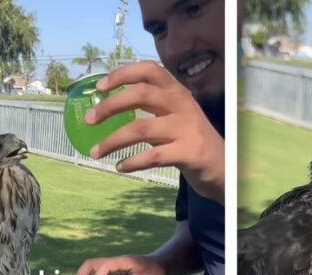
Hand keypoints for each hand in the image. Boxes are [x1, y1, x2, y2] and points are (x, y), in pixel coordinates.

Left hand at [85, 61, 224, 203]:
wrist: (223, 166)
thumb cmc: (190, 139)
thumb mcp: (175, 115)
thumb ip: (150, 107)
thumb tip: (107, 107)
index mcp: (176, 92)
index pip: (149, 70)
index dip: (122, 74)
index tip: (100, 87)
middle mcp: (182, 105)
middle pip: (140, 94)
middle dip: (109, 106)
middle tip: (89, 120)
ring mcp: (186, 128)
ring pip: (140, 128)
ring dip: (112, 141)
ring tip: (96, 152)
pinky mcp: (189, 152)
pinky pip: (152, 156)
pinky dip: (131, 162)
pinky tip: (120, 167)